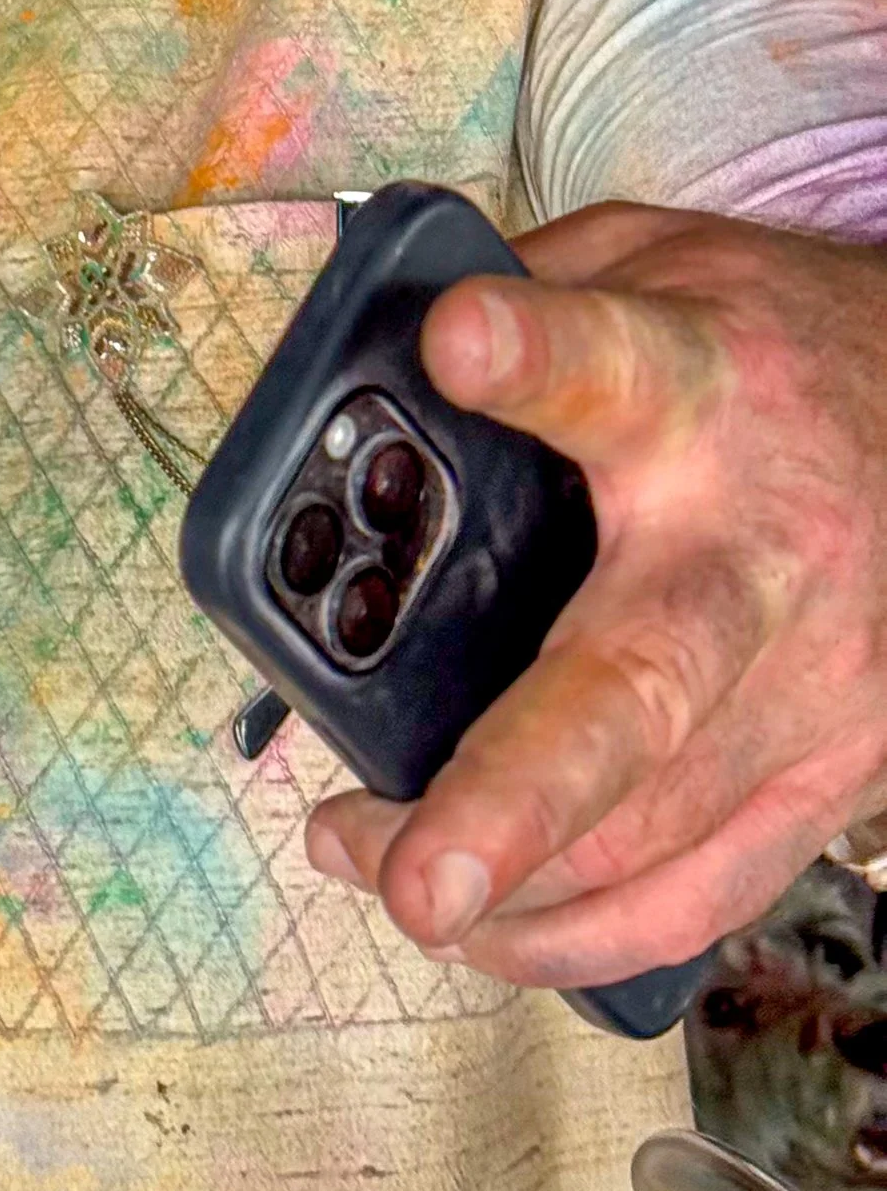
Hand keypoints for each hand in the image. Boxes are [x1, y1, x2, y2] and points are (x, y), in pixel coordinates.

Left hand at [307, 205, 886, 987]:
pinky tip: (482, 928)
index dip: (530, 353)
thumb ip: (519, 292)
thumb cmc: (764, 335)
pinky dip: (581, 934)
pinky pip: (703, 890)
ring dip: (500, 876)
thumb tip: (360, 343)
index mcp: (702, 388)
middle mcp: (761, 552)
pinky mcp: (835, 772)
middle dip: (518, 789)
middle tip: (410, 865)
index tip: (454, 341)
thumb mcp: (647, 255)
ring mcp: (813, 685)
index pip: (612, 363)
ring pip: (656, 828)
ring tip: (356, 853)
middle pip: (641, 682)